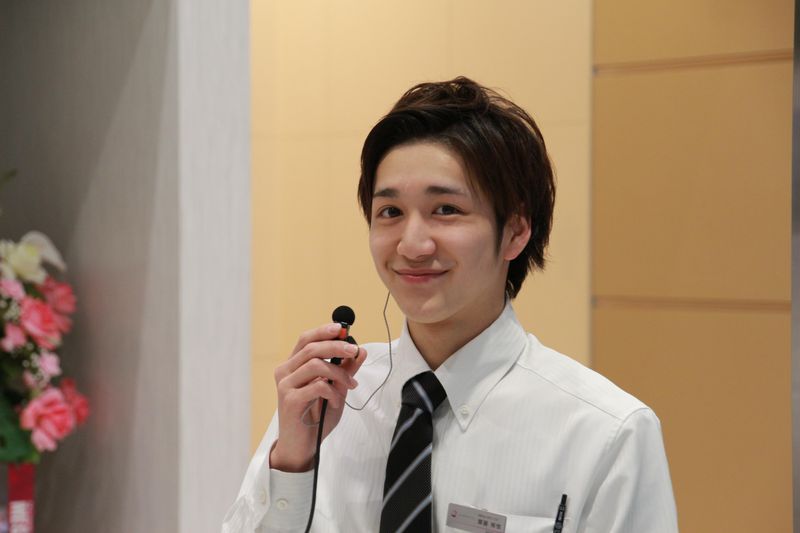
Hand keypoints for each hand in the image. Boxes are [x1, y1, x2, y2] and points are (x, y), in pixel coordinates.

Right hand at [269, 322, 365, 471]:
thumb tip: (360, 351)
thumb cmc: (316, 417)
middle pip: (311, 347)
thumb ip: (345, 371)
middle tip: (354, 351)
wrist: (302, 447)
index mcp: (293, 365)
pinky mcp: (289, 400)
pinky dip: (333, 391)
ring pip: (315, 364)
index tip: (343, 328)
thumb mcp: (336, 390)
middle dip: (336, 346)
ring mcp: (285, 386)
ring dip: (339, 373)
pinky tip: (337, 401)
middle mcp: (285, 372)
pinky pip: (317, 386)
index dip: (324, 331)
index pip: (306, 339)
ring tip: (350, 385)